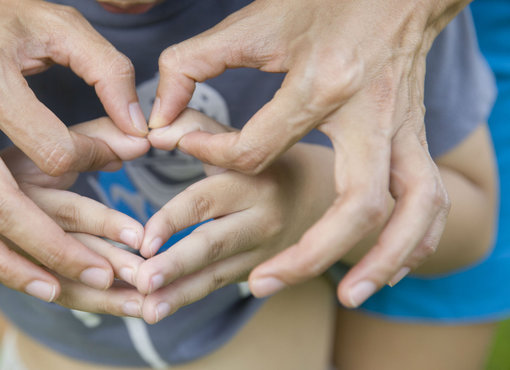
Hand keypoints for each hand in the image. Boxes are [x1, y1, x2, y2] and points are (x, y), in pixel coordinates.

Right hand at [0, 0, 152, 318]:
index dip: (97, 160)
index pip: (53, 149)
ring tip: (50, 291)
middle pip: (1, 205)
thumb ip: (107, 71)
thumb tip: (141, 131)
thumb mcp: (54, 25)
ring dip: (3, 266)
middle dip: (56, 249)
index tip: (124, 156)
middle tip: (105, 277)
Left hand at [134, 110, 332, 322]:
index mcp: (252, 180)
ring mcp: (264, 252)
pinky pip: (220, 286)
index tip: (144, 241)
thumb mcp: (238, 138)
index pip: (207, 201)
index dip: (174, 220)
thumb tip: (154, 131)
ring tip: (148, 311)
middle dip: (177, 266)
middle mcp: (262, 219)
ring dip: (180, 295)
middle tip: (143, 282)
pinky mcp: (259, 272)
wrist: (322, 195)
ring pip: (217, 275)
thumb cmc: (264, 160)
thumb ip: (194, 129)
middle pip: (214, 245)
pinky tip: (161, 310)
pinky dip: (189, 299)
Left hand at [149, 0, 465, 306]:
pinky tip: (389, 264)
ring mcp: (404, 129)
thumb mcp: (254, 23)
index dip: (214, 155)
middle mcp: (373, 114)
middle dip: (311, 254)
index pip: (258, 150)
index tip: (190, 147)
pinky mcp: (419, 136)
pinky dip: (416, 240)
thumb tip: (159, 115)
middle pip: (356, 204)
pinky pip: (432, 200)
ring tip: (350, 293)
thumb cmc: (324, 2)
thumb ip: (194, 63)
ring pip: (412, 211)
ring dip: (382, 259)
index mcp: (325, 84)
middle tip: (262, 283)